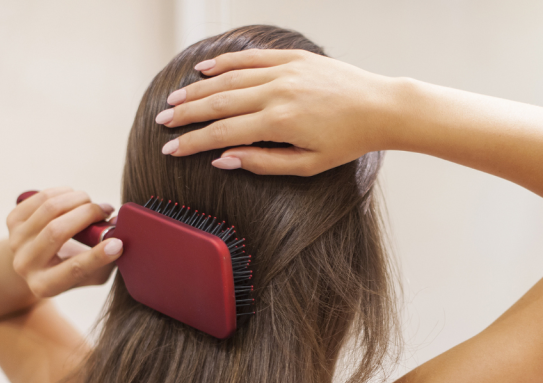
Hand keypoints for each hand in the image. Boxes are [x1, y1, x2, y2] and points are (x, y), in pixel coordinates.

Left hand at [7, 187, 122, 297]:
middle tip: (107, 209)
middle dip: (87, 215)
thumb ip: (108, 261)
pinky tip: (74, 196)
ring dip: (77, 199)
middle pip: (56, 231)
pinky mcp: (12, 221)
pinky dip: (63, 192)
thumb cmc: (72, 269)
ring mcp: (16, 241)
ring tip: (91, 202)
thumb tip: (120, 233)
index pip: (73, 270)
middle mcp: (25, 265)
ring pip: (49, 209)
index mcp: (46, 285)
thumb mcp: (91, 275)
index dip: (97, 256)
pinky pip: (40, 198)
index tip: (118, 243)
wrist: (35, 264)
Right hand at [157, 49, 397, 175]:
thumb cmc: (349, 141)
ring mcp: (284, 71)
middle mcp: (276, 92)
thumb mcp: (308, 164)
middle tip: (162, 121)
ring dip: (198, 89)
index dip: (192, 142)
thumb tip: (224, 159)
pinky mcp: (293, 58)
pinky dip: (225, 62)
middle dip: (186, 114)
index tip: (170, 149)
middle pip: (218, 102)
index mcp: (279, 122)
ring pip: (229, 78)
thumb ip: (264, 162)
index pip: (222, 132)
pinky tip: (204, 69)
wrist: (380, 108)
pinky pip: (250, 57)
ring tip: (175, 99)